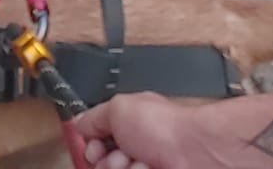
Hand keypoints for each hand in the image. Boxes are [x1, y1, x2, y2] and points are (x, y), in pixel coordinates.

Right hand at [75, 94, 221, 168]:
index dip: (90, 147)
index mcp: (127, 124)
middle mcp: (134, 147)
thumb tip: (78, 123)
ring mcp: (142, 167)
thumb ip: (93, 116)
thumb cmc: (165, 127)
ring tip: (139, 162)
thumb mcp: (118, 108)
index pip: (95, 141)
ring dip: (120, 168)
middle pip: (101, 163)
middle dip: (105, 160)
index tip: (93, 147)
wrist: (194, 154)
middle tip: (120, 154)